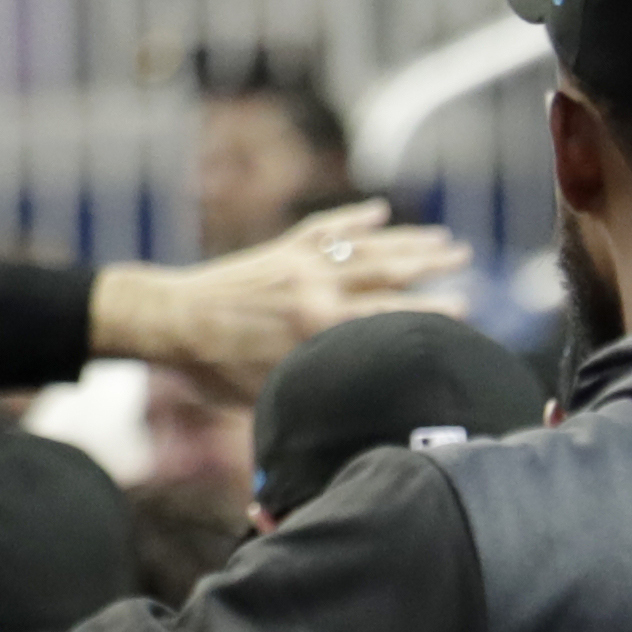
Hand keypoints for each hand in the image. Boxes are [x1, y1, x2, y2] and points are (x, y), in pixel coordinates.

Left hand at [88, 200, 469, 402]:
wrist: (165, 321)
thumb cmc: (215, 369)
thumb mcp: (271, 392)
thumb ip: (316, 393)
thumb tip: (353, 421)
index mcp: (318, 326)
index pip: (389, 314)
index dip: (430, 311)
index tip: (464, 309)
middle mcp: (317, 287)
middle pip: (388, 270)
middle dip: (431, 265)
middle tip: (465, 259)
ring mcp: (300, 261)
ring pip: (366, 245)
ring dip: (408, 239)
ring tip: (444, 238)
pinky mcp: (281, 247)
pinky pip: (326, 228)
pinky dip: (354, 218)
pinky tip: (380, 211)